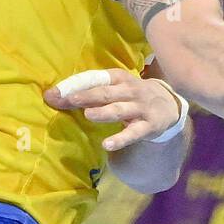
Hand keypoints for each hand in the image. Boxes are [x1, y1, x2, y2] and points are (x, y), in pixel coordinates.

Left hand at [44, 68, 181, 151]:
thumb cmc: (133, 95)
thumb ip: (89, 90)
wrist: (170, 104)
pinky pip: (134, 133)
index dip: (76, 84)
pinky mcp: (149, 126)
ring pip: (120, 110)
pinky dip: (121, 139)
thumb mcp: (117, 86)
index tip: (54, 93)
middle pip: (107, 93)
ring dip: (104, 112)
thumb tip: (53, 95)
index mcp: (120, 78)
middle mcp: (131, 91)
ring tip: (88, 115)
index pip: (96, 78)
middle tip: (69, 100)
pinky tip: (108, 145)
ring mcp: (141, 108)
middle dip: (87, 96)